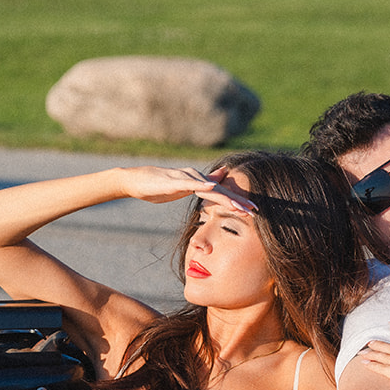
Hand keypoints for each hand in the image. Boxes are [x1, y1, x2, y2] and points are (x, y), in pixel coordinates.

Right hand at [119, 165, 256, 212]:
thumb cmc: (156, 187)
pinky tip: (213, 188)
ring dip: (226, 197)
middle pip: (221, 191)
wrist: (134, 181)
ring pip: (210, 188)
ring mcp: (185, 178)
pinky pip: (191, 183)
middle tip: (255, 211)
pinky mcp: (174, 181)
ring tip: (240, 206)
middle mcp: (196, 178)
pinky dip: (203, 186)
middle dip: (238, 201)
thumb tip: (215, 184)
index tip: (253, 212)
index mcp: (198, 183)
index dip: (237, 202)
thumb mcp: (182, 188)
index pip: (222, 194)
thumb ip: (199, 187)